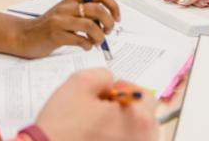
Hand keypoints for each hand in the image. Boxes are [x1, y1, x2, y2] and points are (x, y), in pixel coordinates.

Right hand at [16, 0, 119, 57]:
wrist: (24, 36)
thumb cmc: (48, 27)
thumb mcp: (65, 13)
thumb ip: (83, 13)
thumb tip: (108, 22)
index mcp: (71, 0)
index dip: (113, 5)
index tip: (117, 18)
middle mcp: (67, 7)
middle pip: (98, 9)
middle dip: (109, 23)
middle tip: (108, 32)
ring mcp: (60, 21)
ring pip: (91, 25)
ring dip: (100, 37)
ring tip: (96, 42)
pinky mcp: (56, 35)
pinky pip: (80, 40)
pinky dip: (88, 45)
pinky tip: (85, 47)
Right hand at [35, 69, 156, 140]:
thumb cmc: (63, 126)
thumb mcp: (81, 82)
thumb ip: (103, 74)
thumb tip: (110, 83)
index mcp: (138, 120)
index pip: (145, 96)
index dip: (124, 88)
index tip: (108, 91)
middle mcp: (142, 140)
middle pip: (142, 116)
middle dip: (121, 106)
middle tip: (98, 106)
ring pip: (132, 133)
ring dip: (117, 124)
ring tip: (94, 124)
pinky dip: (112, 138)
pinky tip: (93, 137)